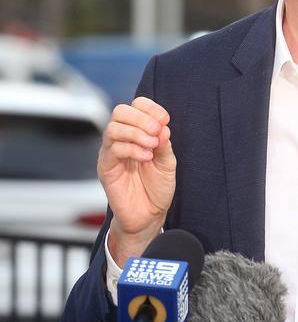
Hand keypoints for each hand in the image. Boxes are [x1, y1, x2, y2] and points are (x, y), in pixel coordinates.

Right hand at [97, 97, 176, 263]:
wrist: (148, 215)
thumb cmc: (156, 188)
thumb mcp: (167, 163)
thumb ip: (165, 145)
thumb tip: (163, 127)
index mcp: (137, 133)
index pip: (136, 106)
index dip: (150, 108)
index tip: (165, 120)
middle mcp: (122, 139)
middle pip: (120, 111)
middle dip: (141, 118)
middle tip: (157, 132)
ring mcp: (111, 152)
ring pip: (113, 128)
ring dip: (136, 133)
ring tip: (152, 146)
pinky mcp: (106, 167)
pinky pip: (112, 149)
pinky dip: (131, 149)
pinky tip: (145, 157)